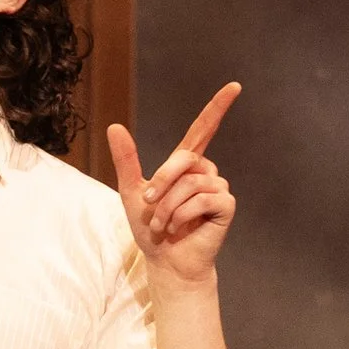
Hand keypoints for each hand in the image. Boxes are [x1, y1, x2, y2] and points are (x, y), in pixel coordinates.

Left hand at [107, 83, 240, 289]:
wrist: (164, 261)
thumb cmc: (151, 229)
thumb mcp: (132, 191)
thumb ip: (126, 159)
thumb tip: (114, 125)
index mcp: (186, 165)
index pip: (203, 129)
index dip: (218, 108)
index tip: (234, 87)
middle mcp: (205, 172)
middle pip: (185, 159)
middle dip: (161, 181)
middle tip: (149, 204)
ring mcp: (218, 188)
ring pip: (190, 183)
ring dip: (168, 207)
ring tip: (164, 224)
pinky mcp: (226, 205)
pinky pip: (202, 199)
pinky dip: (182, 215)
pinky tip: (179, 228)